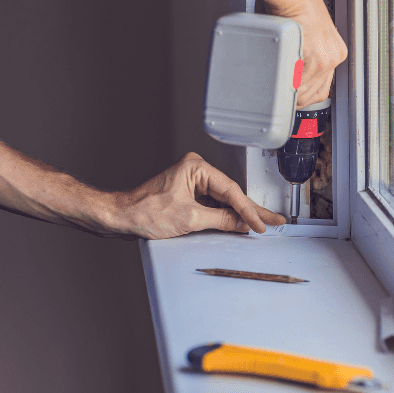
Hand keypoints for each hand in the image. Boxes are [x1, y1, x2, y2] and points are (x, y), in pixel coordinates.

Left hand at [106, 153, 285, 239]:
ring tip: (261, 224)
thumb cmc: (144, 211)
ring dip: (240, 215)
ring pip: (223, 201)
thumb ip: (221, 220)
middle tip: (273, 220)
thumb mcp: (190, 219)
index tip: (259, 225)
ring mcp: (191, 183)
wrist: (120, 217)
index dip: (248, 211)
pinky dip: (225, 216)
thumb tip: (241, 224)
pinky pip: (213, 206)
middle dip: (251, 210)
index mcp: (196, 167)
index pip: (231, 191)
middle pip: (230, 194)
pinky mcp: (188, 196)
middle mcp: (195, 171)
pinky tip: (239, 224)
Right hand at [271, 0, 347, 107]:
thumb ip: (310, 54)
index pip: (323, 87)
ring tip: (279, 86)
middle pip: (314, 92)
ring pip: (305, 90)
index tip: (296, 95)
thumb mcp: (312, 35)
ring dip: (290, 90)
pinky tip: (279, 78)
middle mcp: (334, 57)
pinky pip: (297, 83)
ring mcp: (325, 60)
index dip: (306, 94)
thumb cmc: (298, 8)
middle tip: (284, 94)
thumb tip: (299, 71)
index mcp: (336, 52)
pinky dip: (287, 83)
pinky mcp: (314, 60)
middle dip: (298, 96)